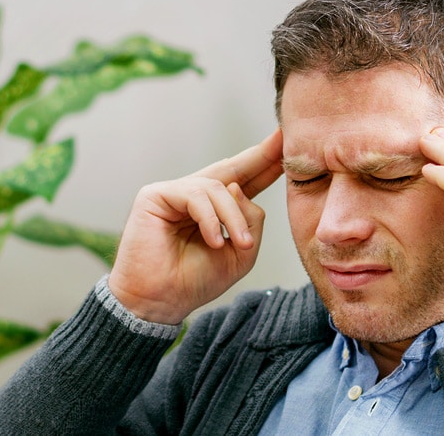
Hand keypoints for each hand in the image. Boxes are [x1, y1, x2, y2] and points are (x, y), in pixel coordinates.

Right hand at [108, 129, 283, 323]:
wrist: (160, 302)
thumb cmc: (195, 281)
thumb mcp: (241, 253)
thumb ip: (251, 220)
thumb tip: (238, 187)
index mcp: (216, 211)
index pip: (245, 183)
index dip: (266, 167)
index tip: (288, 148)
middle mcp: (195, 197)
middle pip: (232, 169)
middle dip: (259, 157)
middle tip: (281, 141)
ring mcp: (175, 193)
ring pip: (218, 188)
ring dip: (233, 217)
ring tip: (240, 244)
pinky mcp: (155, 194)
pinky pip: (194, 195)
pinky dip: (210, 219)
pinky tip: (214, 241)